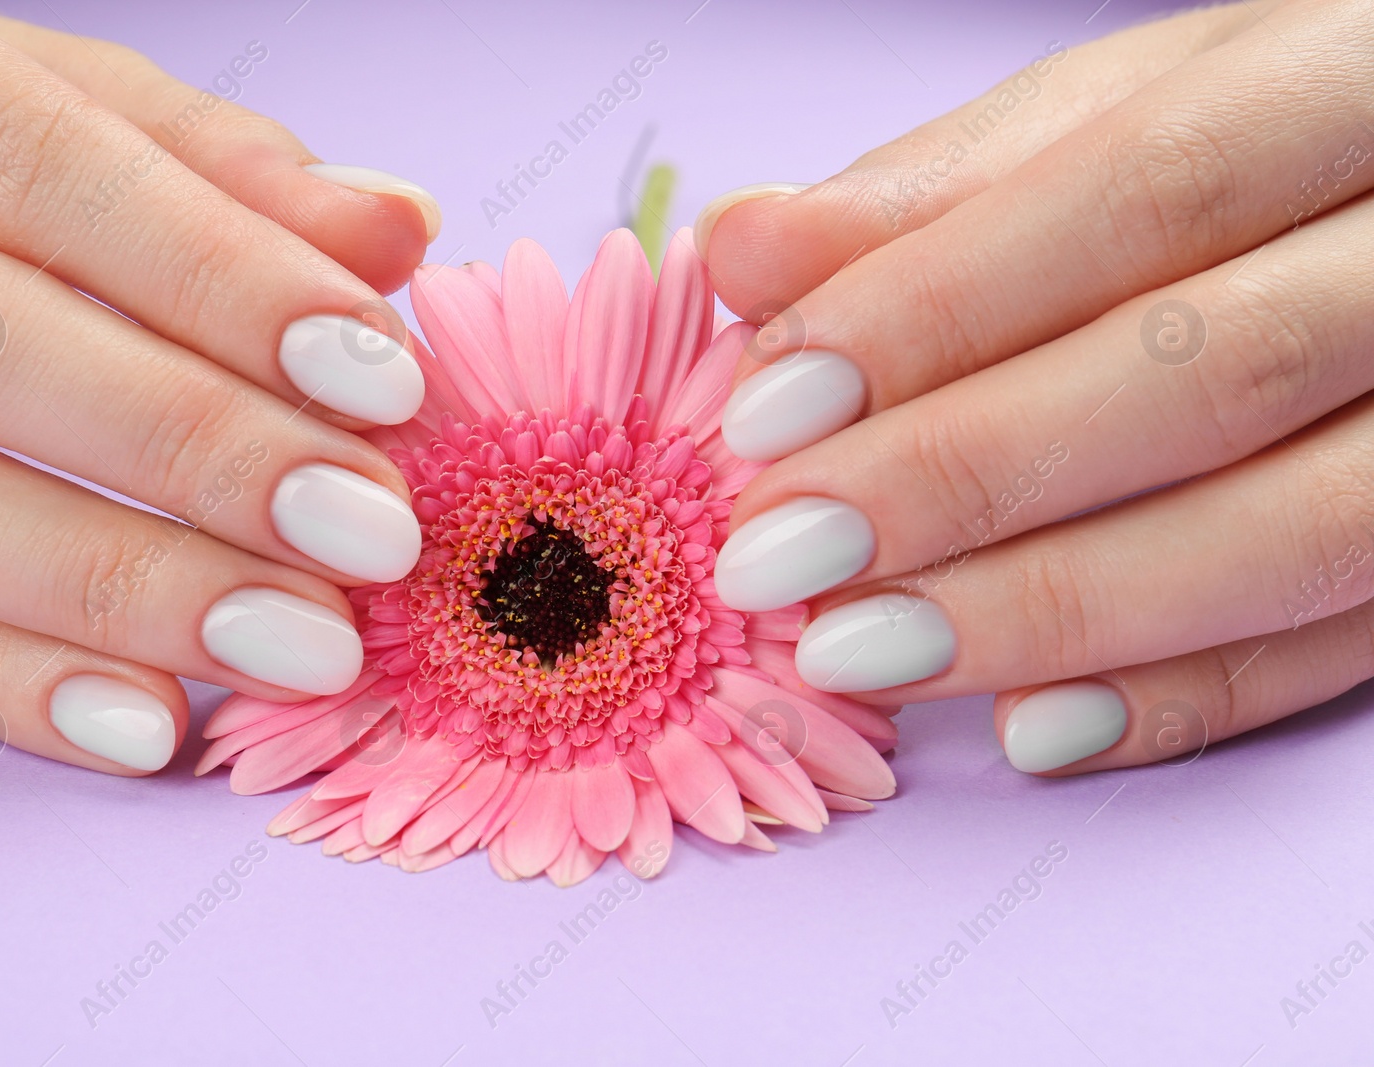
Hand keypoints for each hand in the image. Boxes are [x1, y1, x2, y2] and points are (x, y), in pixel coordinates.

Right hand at [0, 0, 441, 774]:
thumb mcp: (67, 112)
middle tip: (369, 535)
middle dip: (189, 447)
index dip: (218, 276)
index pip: (33, 161)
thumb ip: (220, 170)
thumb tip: (395, 225)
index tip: (383, 382)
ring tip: (298, 644)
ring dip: (115, 589)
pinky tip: (148, 724)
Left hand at [700, 0, 1373, 774]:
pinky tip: (1027, 725)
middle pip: (1209, 374)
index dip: (939, 310)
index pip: (1141, 195)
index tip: (770, 406)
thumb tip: (746, 247)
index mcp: (1349, 85)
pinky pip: (1344, 647)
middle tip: (781, 551)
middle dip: (966, 475)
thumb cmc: (1259, 152)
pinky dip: (1184, 699)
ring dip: (1049, 609)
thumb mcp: (1122, 112)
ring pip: (1293, 532)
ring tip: (859, 648)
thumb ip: (944, 185)